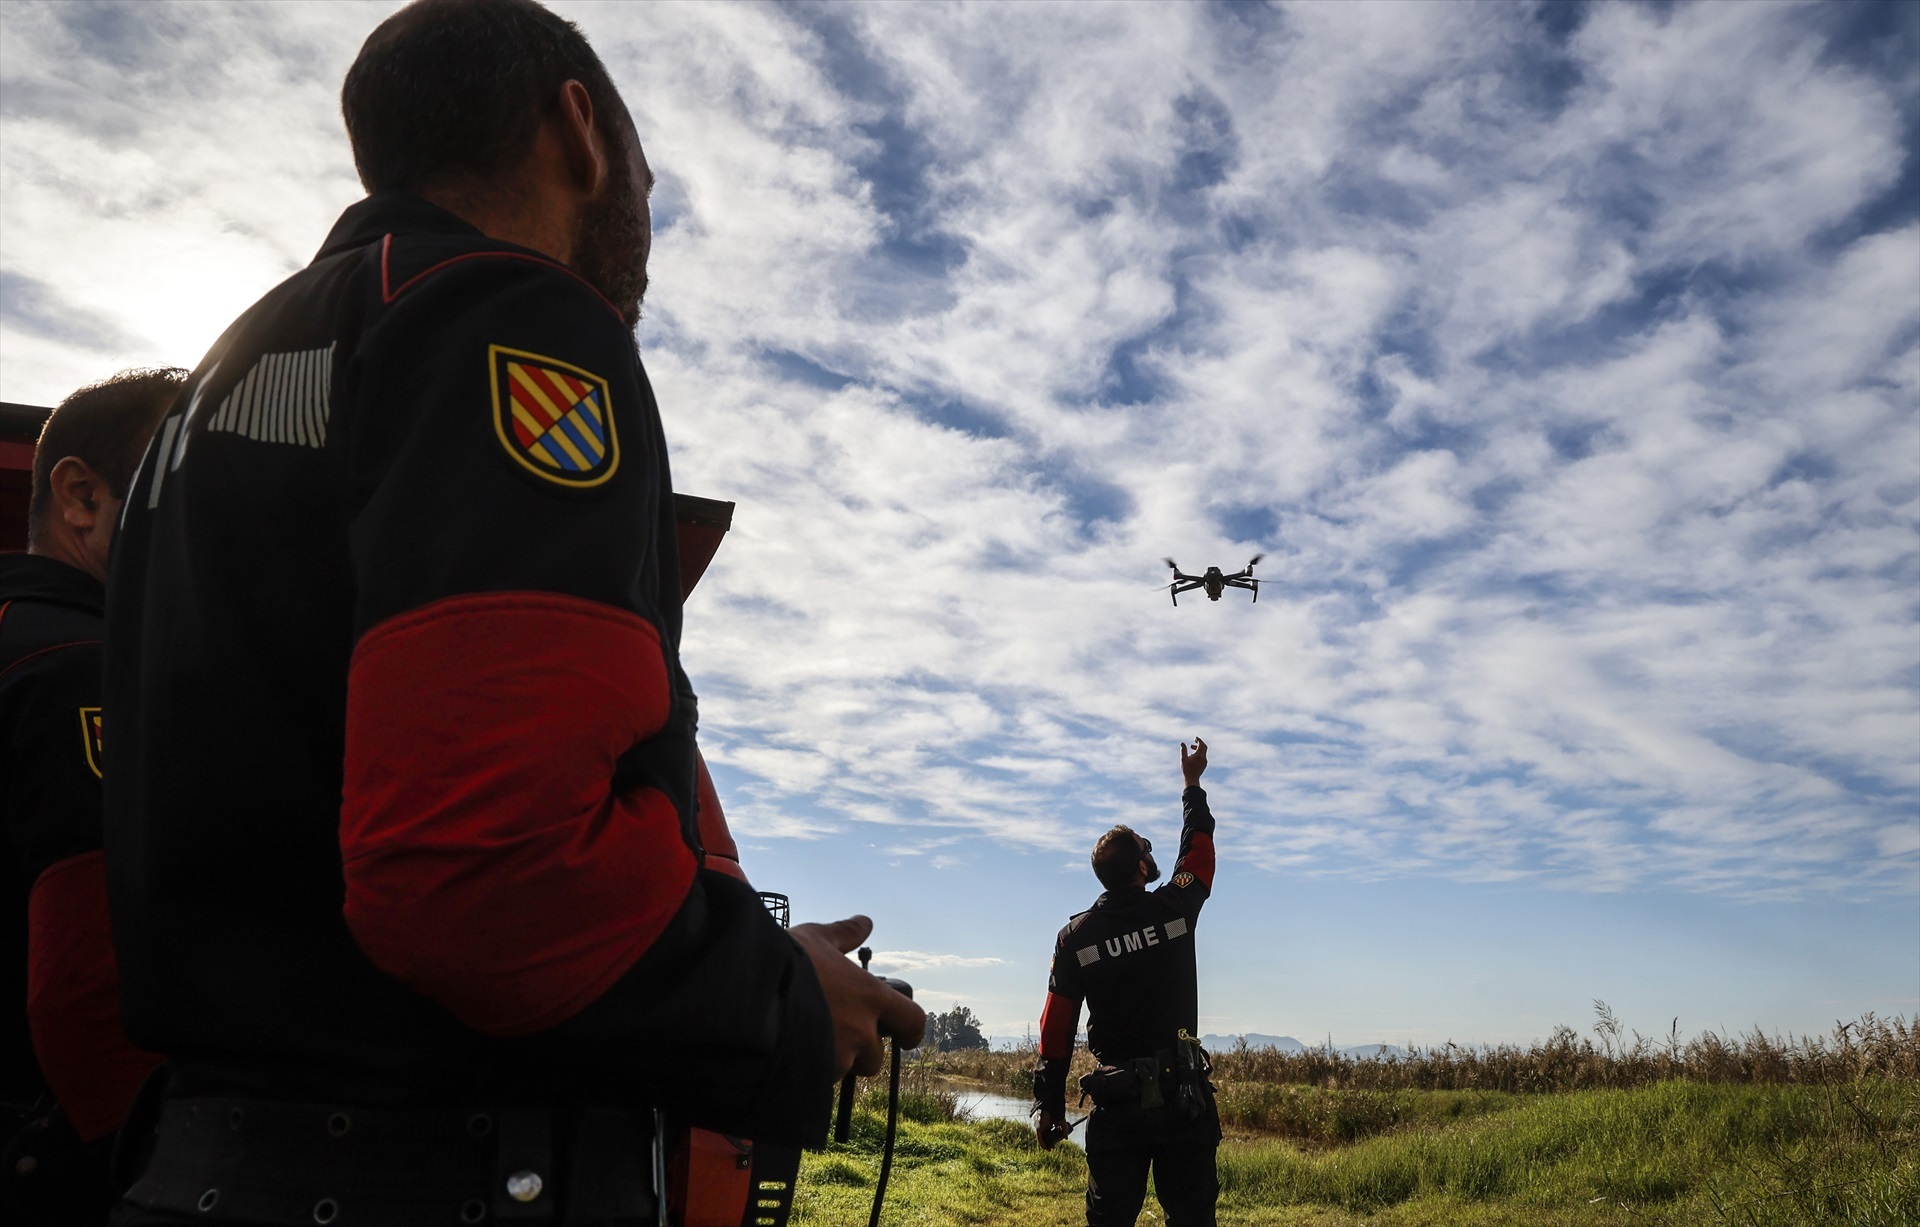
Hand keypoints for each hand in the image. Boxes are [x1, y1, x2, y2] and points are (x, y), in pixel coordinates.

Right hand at [791, 915, 927, 1079]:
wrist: (746, 991)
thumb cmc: (784, 959)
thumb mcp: (816, 938)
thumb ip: (845, 934)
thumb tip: (865, 922)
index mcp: (870, 996)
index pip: (913, 1021)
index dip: (910, 1031)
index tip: (905, 1036)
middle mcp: (862, 1031)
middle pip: (876, 1056)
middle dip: (861, 1051)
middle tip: (837, 1034)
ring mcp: (839, 1056)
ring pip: (846, 1070)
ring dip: (835, 1061)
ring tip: (808, 1040)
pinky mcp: (815, 1075)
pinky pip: (821, 1080)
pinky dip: (812, 1070)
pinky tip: (792, 1051)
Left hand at [1036, 1109, 1066, 1149]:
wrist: (1052, 1109)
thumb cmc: (1057, 1114)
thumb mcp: (1062, 1124)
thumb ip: (1064, 1131)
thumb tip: (1066, 1138)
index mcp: (1050, 1125)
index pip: (1050, 1135)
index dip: (1052, 1140)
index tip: (1055, 1145)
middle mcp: (1045, 1127)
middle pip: (1046, 1137)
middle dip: (1049, 1143)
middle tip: (1052, 1148)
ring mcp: (1042, 1127)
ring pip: (1042, 1138)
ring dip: (1045, 1144)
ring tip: (1048, 1149)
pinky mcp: (1039, 1128)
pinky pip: (1039, 1137)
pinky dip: (1041, 1142)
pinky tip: (1044, 1147)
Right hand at [1181, 736, 1207, 787]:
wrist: (1192, 779)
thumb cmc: (1186, 769)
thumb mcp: (1183, 759)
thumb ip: (1183, 750)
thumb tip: (1182, 743)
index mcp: (1199, 755)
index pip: (1201, 744)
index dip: (1198, 740)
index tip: (1195, 738)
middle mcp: (1203, 758)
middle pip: (1204, 747)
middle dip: (1200, 743)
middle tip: (1194, 741)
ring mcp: (1205, 761)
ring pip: (1204, 751)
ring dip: (1199, 748)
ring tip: (1191, 748)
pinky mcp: (1205, 764)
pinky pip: (1203, 755)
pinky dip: (1200, 753)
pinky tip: (1193, 756)